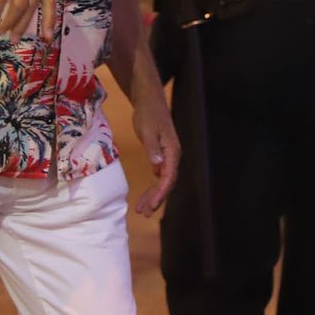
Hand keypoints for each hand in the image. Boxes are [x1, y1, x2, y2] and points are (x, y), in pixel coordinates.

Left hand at [129, 68, 180, 216]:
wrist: (149, 101)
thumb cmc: (148, 114)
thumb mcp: (148, 131)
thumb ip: (153, 149)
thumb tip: (158, 166)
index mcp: (172, 151)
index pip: (169, 177)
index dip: (161, 193)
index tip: (151, 206)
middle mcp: (173, 156)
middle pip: (168, 182)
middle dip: (157, 199)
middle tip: (144, 213)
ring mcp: (168, 156)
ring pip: (164, 181)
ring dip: (154, 196)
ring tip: (142, 209)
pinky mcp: (161, 155)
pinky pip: (159, 176)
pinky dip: (153, 187)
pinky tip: (145, 195)